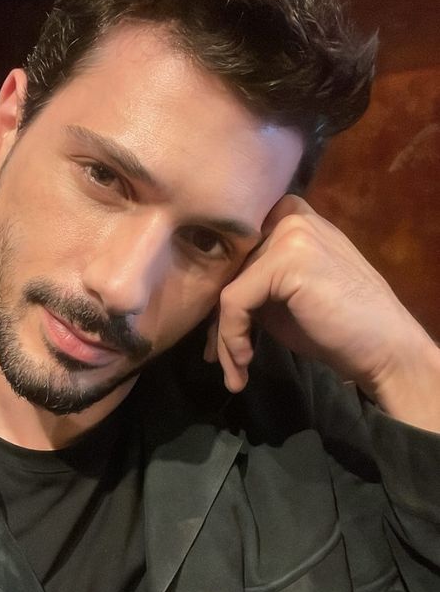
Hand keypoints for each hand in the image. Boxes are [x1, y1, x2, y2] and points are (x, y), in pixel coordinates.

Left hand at [204, 195, 439, 430]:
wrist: (384, 347)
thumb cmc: (339, 329)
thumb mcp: (285, 299)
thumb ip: (253, 286)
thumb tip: (207, 302)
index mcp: (293, 220)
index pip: (237, 250)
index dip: (223, 291)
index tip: (222, 337)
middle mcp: (290, 218)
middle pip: (229, 271)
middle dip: (220, 323)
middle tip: (221, 360)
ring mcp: (290, 234)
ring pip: (227, 289)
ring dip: (225, 340)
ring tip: (235, 373)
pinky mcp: (286, 261)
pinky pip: (233, 302)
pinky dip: (232, 339)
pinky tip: (245, 363)